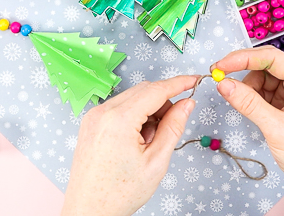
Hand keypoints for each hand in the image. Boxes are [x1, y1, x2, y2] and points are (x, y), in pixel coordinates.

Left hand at [61, 76, 197, 215]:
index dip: (178, 83)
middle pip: (143, 90)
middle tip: (177, 120)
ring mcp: (93, 117)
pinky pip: (119, 108)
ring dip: (149, 110)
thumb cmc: (118, 193)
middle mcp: (102, 112)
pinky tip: (139, 139)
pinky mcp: (91, 123)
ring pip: (132, 98)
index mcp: (118, 120)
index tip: (194, 80)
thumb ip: (173, 127)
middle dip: (164, 101)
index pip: (155, 90)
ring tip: (152, 141)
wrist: (89, 210)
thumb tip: (186, 104)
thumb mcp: (156, 161)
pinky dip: (135, 116)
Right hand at [212, 46, 283, 215]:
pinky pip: (268, 94)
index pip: (273, 58)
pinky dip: (255, 99)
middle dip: (244, 73)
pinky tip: (250, 109)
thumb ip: (248, 103)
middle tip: (221, 79)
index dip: (244, 58)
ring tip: (243, 105)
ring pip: (265, 80)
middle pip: (268, 66)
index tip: (221, 65)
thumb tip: (224, 84)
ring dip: (249, 88)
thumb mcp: (275, 127)